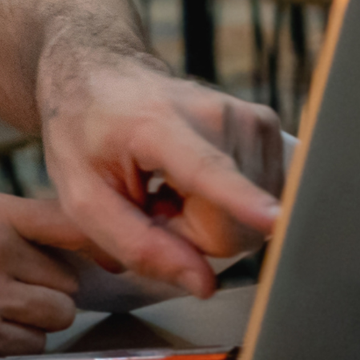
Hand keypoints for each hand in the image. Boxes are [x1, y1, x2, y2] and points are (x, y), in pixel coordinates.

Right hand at [0, 192, 98, 356]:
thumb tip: (54, 240)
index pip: (66, 223)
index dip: (96, 243)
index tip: (111, 256)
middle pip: (68, 280)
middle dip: (50, 288)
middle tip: (20, 289)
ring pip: (56, 316)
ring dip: (38, 319)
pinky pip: (30, 346)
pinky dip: (17, 344)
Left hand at [38, 51, 285, 298]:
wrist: (101, 74)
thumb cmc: (85, 133)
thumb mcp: (82, 198)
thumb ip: (137, 245)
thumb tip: (203, 284)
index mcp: (157, 126)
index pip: (208, 171)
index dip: (243, 202)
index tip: (277, 219)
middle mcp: (215, 114)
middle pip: (230, 224)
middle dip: (190, 233)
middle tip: (152, 204)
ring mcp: (248, 117)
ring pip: (247, 219)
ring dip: (205, 218)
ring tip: (168, 187)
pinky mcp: (266, 126)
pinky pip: (258, 200)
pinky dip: (224, 203)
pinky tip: (192, 181)